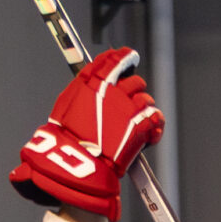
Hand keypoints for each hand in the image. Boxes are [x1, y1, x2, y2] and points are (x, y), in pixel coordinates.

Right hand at [9, 47, 163, 219]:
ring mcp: (127, 108)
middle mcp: (111, 91)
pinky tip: (150, 133)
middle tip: (129, 100)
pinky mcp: (140, 127)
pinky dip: (155, 125)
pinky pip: (156, 118)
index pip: (112, 60)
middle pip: (133, 80)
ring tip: (136, 121)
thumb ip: (80, 90)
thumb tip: (87, 81)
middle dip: (133, 88)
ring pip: (145, 99)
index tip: (128, 56)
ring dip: (143, 108)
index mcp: (92, 83)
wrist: (75, 165)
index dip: (123, 57)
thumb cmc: (65, 140)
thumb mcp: (65, 106)